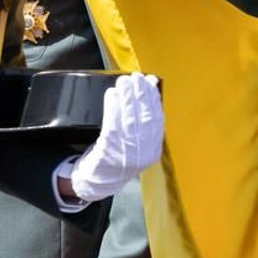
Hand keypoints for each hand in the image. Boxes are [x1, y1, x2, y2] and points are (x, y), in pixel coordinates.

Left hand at [69, 72, 163, 201]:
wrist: (100, 180)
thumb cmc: (119, 157)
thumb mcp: (137, 144)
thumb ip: (144, 123)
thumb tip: (149, 89)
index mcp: (153, 150)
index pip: (157, 119)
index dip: (154, 98)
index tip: (151, 82)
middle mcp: (143, 152)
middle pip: (144, 117)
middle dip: (141, 94)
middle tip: (136, 77)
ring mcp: (127, 152)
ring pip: (129, 119)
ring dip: (127, 97)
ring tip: (123, 81)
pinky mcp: (110, 150)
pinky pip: (113, 124)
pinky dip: (113, 107)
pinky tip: (112, 94)